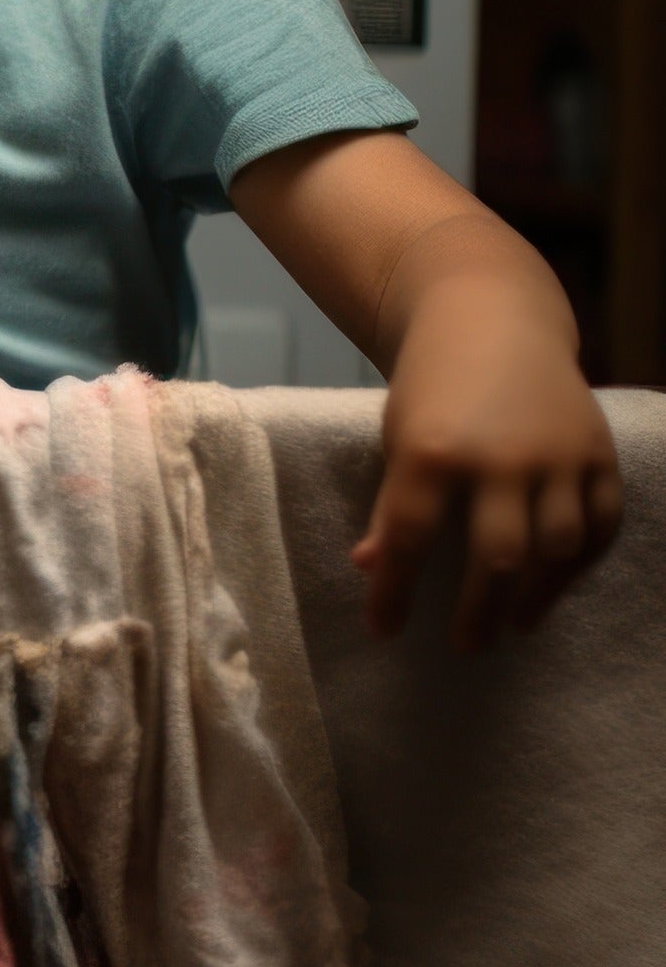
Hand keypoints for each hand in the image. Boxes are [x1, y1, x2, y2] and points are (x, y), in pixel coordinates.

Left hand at [355, 282, 621, 646]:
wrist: (492, 322)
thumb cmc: (431, 389)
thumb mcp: (396, 438)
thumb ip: (390, 504)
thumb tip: (367, 566)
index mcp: (431, 452)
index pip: (407, 540)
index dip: (393, 594)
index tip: (384, 630)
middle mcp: (500, 457)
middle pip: (495, 557)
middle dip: (478, 611)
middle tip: (466, 645)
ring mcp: (557, 455)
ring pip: (555, 548)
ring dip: (535, 596)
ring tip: (512, 625)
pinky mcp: (598, 452)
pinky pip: (600, 523)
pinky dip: (580, 562)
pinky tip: (556, 584)